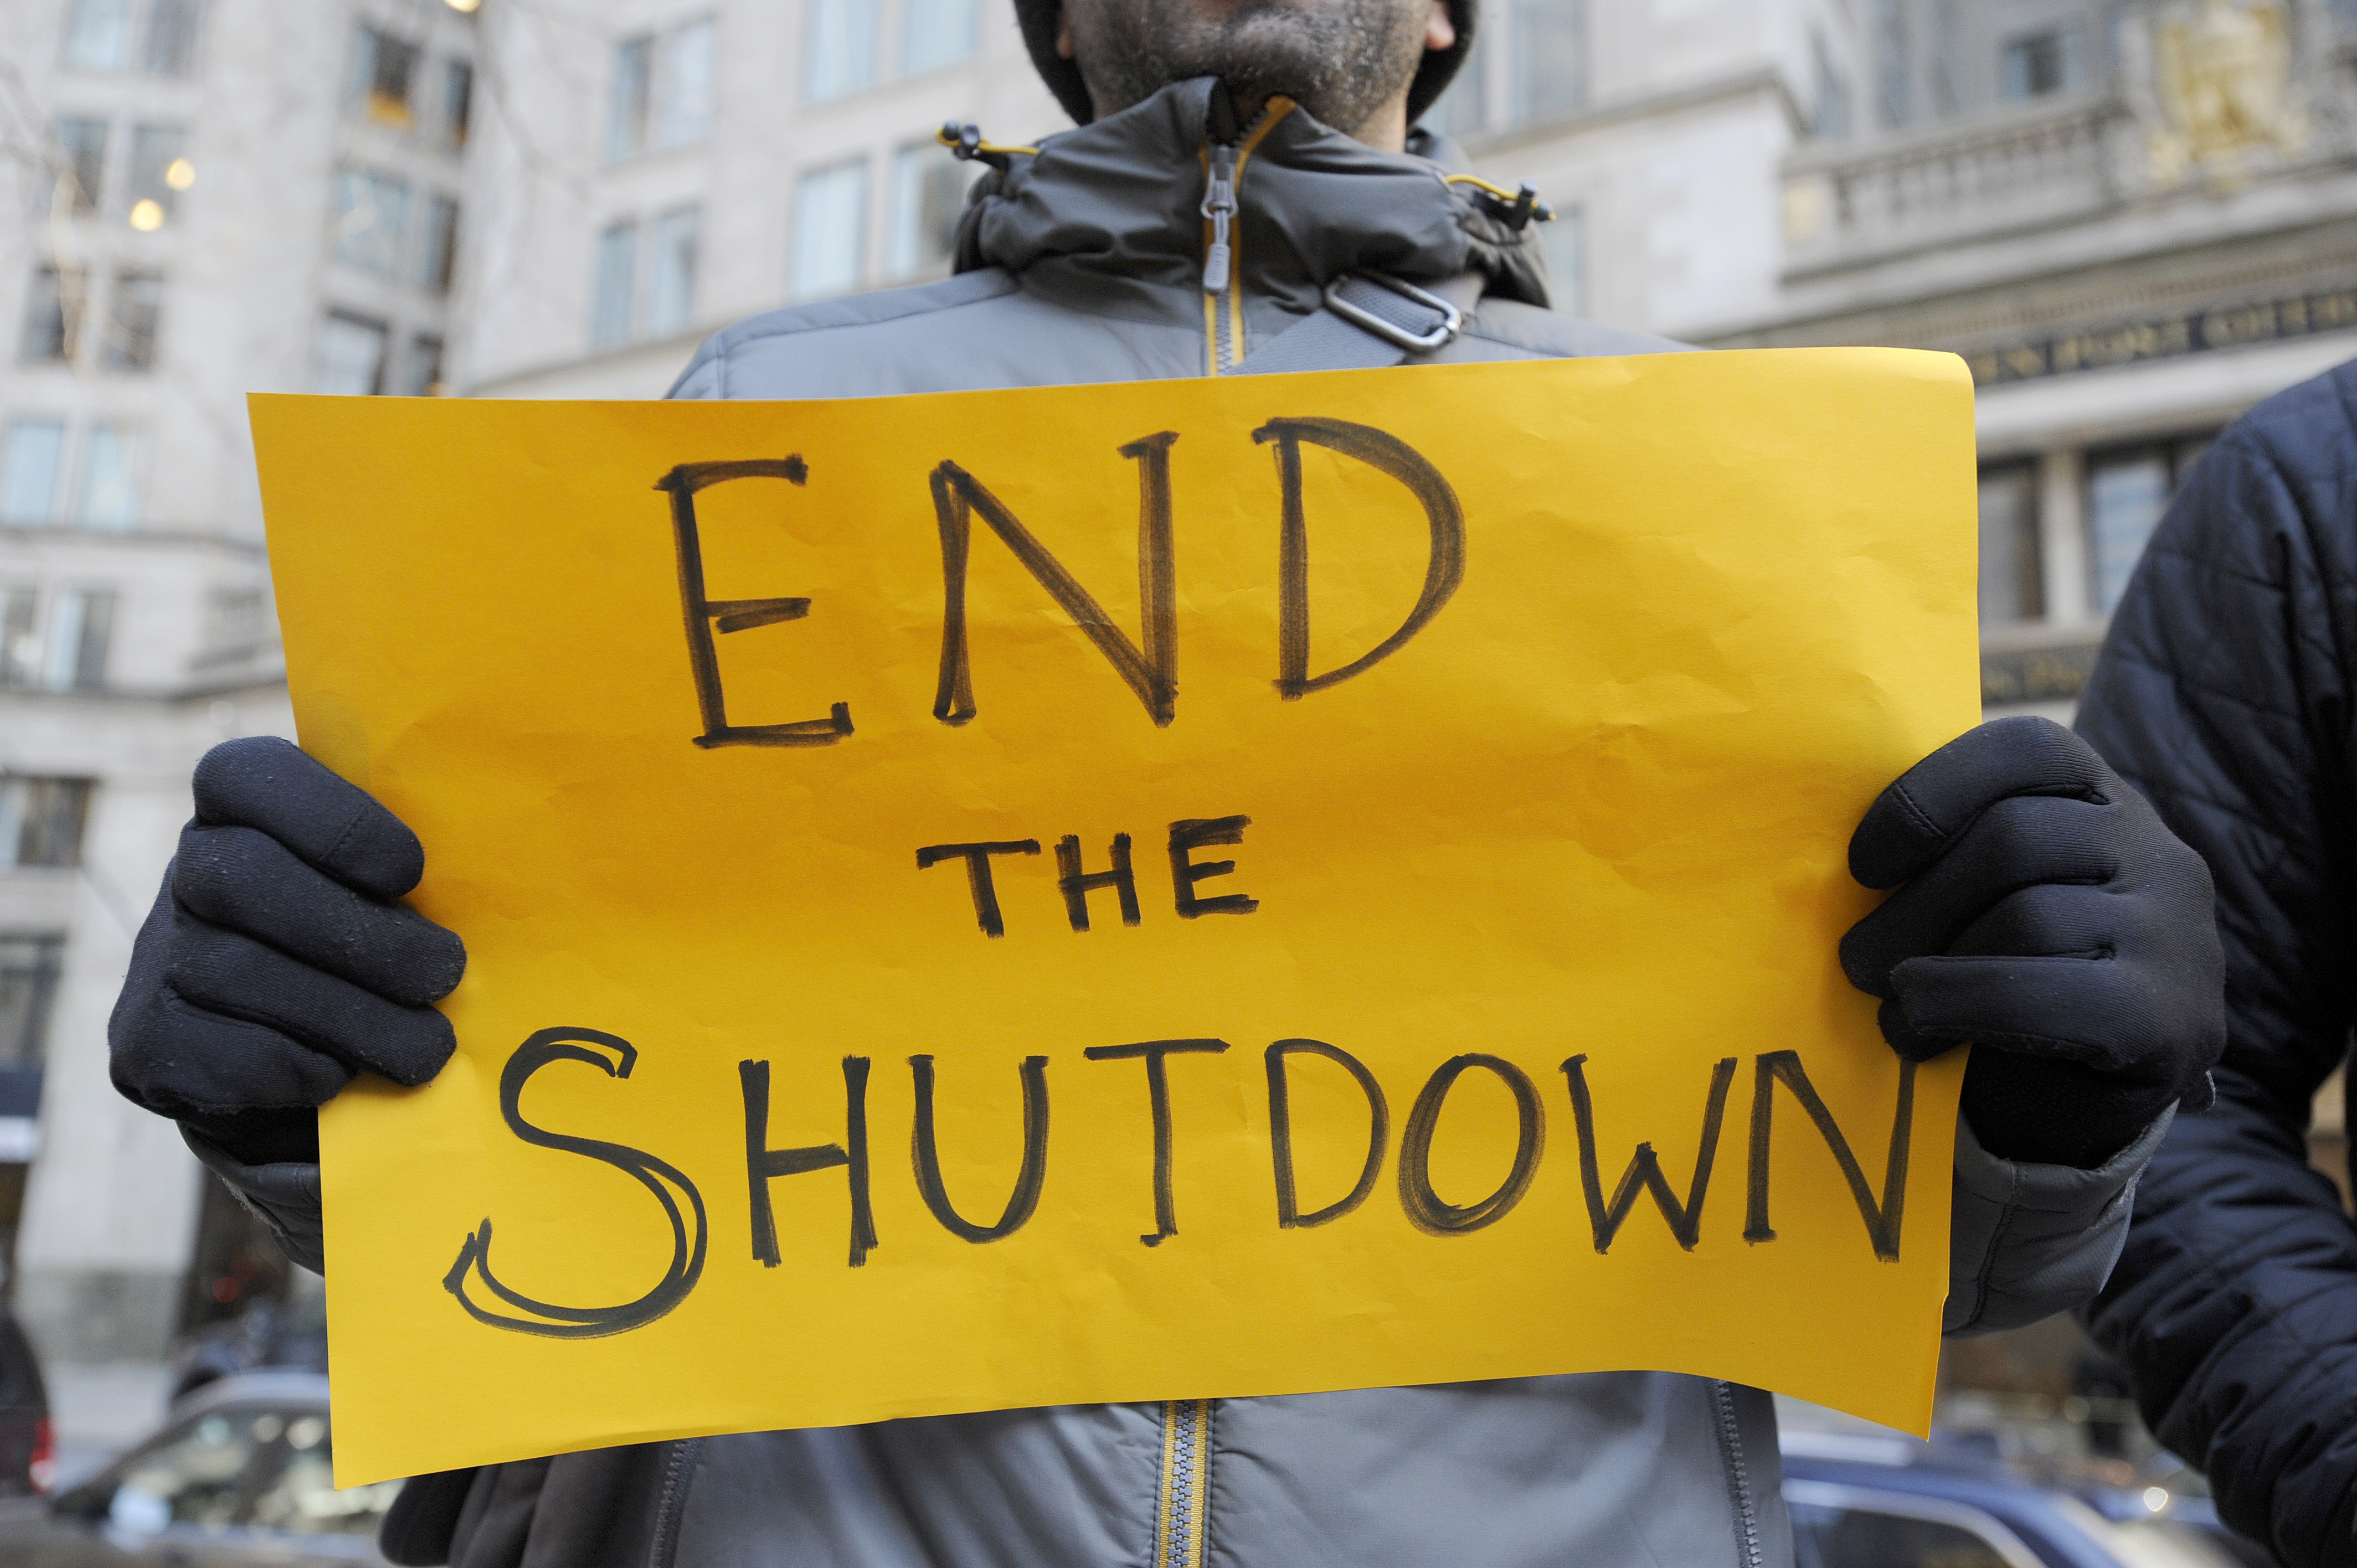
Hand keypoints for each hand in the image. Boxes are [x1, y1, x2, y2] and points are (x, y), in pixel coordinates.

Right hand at [108, 738, 463, 1164]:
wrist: (303, 1063)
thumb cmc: (376, 954)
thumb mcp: (393, 897)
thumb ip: (412, 876)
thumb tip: (512, 874)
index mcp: (242, 813)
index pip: (246, 775)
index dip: (331, 820)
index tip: (411, 871)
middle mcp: (185, 873)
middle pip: (244, 880)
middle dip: (359, 935)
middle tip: (444, 973)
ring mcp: (157, 957)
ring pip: (240, 973)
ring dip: (352, 1016)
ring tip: (428, 1045)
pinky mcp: (147, 1044)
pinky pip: (221, 1050)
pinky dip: (298, 1066)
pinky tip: (342, 1073)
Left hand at [1839, 716, 2223, 1167]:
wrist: (2092, 1097)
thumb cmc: (2014, 974)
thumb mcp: (1982, 895)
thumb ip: (1945, 855)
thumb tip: (1844, 866)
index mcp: (2102, 798)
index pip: (2023, 750)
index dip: (1928, 796)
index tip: (1863, 865)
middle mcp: (2155, 850)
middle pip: (2011, 838)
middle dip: (1913, 903)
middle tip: (1857, 958)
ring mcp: (2174, 933)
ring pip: (2026, 917)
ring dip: (1929, 966)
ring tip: (1889, 1002)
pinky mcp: (2170, 1017)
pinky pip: (2042, 994)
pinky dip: (1961, 1003)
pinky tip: (1920, 1021)